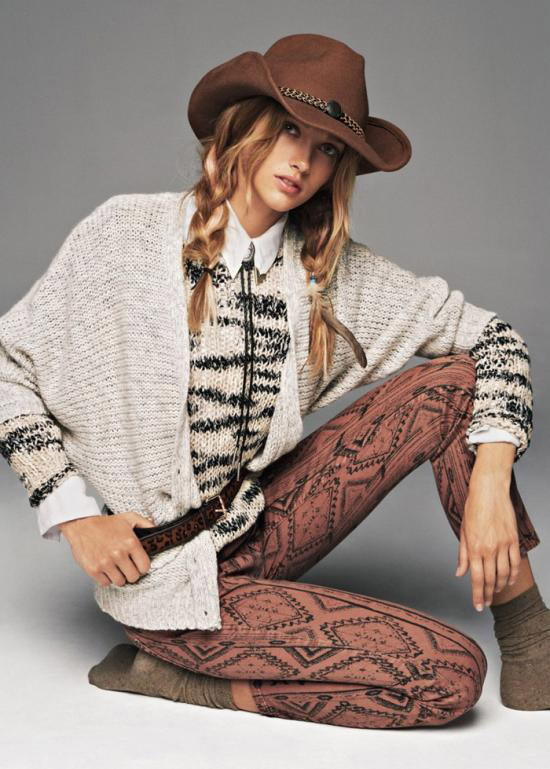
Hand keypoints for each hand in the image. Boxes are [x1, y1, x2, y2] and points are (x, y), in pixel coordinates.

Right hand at [59, 511, 156, 587]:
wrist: (81, 525)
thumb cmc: (106, 523)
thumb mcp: (129, 518)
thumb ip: (146, 524)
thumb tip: (158, 531)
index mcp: (130, 543)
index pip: (145, 567)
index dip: (142, 567)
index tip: (138, 564)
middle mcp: (119, 554)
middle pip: (133, 577)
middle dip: (131, 573)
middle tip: (126, 566)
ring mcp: (105, 563)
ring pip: (120, 582)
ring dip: (118, 576)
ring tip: (115, 567)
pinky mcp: (93, 570)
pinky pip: (105, 583)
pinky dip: (106, 578)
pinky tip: (105, 568)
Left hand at [455, 472, 521, 610]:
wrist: (489, 491)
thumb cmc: (474, 508)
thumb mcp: (463, 531)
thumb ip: (462, 554)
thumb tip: (459, 573)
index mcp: (474, 547)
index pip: (476, 578)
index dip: (478, 595)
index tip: (478, 606)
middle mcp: (489, 548)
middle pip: (490, 579)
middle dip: (488, 594)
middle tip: (487, 603)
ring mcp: (503, 545)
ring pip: (503, 573)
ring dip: (500, 586)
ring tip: (496, 592)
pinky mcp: (513, 540)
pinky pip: (515, 562)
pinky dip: (512, 574)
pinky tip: (509, 580)